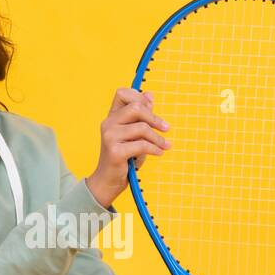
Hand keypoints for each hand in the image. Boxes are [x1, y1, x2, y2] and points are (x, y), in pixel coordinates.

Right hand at [85, 87, 170, 206]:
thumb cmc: (123, 158)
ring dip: (158, 138)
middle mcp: (108, 124)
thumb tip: (150, 94)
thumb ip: (140, 116)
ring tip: (165, 146)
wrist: (108, 181)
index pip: (122, 93)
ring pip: (142, 128)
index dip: (139, 97)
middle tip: (166, 128)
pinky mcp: (115, 151)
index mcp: (111, 116)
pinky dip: (155, 149)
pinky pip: (142, 145)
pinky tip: (159, 153)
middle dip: (154, 118)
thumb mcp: (133, 135)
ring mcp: (109, 137)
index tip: (152, 109)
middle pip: (136, 108)